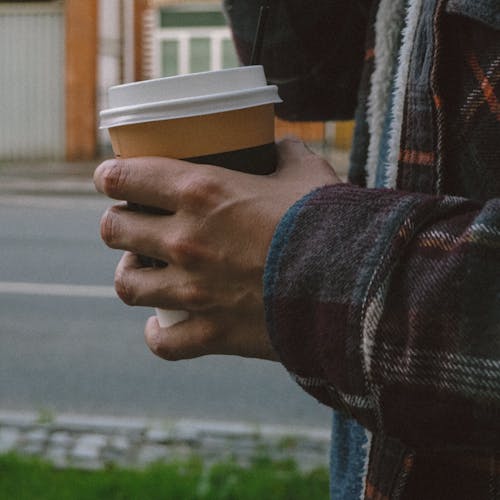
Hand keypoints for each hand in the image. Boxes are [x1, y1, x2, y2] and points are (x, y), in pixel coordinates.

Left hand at [94, 139, 340, 360]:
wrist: (357, 283)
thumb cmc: (330, 222)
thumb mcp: (307, 171)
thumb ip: (284, 153)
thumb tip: (277, 145)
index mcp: (202, 191)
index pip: (123, 177)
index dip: (107, 175)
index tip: (109, 178)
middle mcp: (185, 240)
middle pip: (113, 230)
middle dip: (115, 224)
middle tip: (132, 224)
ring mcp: (194, 291)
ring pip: (127, 285)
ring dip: (129, 275)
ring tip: (141, 270)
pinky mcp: (213, 332)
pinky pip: (164, 342)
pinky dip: (158, 335)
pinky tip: (162, 327)